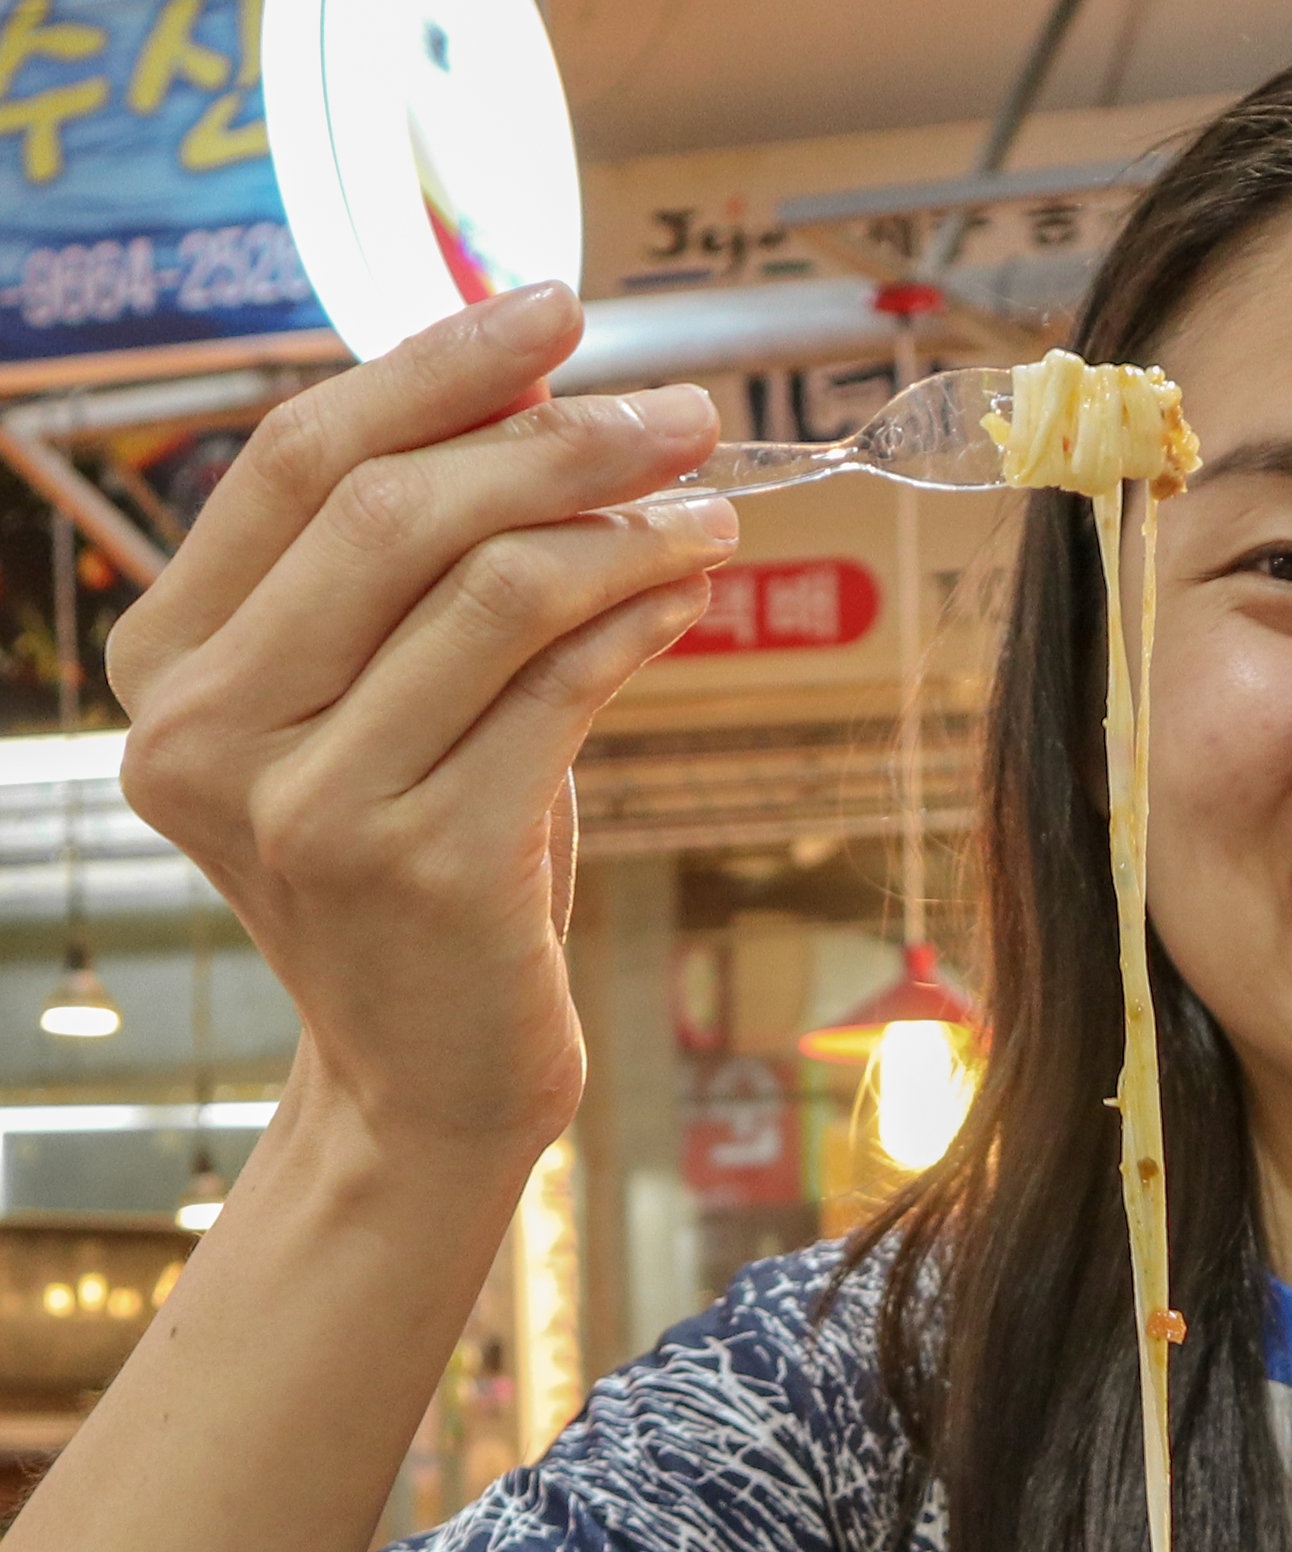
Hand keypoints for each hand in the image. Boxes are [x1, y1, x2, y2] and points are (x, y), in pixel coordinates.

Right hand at [106, 283, 732, 1157]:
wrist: (429, 1083)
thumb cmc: (423, 873)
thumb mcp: (378, 710)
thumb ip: (411, 570)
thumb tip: (537, 382)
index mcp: (166, 670)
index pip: (293, 462)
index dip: (432, 369)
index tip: (554, 312)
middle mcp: (206, 735)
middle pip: (390, 510)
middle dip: (554, 436)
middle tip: (679, 416)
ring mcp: (309, 808)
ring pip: (487, 591)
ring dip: (622, 529)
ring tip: (708, 514)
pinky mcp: (425, 866)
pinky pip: (556, 690)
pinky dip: (638, 622)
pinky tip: (688, 598)